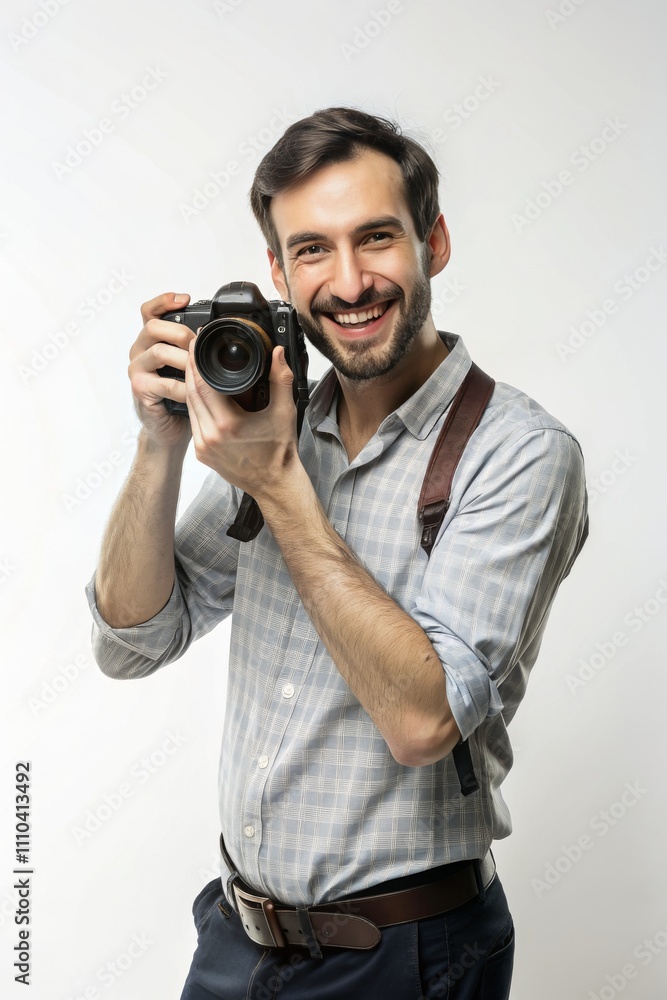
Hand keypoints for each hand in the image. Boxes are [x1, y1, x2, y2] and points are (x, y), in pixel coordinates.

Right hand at [128, 292, 193, 448]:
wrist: (169, 428)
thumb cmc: (180, 395)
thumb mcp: (188, 366)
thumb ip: (193, 348)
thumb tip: (220, 334)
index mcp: (151, 341)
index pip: (149, 311)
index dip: (164, 301)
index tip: (185, 300)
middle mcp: (139, 351)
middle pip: (153, 327)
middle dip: (181, 333)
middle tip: (198, 346)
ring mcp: (136, 369)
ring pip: (158, 352)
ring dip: (184, 360)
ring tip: (200, 370)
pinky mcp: (139, 389)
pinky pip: (164, 383)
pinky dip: (183, 388)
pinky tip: (195, 394)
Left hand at [185, 342, 299, 502]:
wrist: (274, 483)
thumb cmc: (279, 452)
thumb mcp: (284, 412)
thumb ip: (281, 379)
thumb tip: (278, 353)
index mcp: (228, 425)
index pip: (203, 385)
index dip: (196, 361)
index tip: (196, 344)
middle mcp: (210, 436)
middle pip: (191, 393)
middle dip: (189, 369)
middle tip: (191, 349)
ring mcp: (203, 447)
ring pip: (189, 407)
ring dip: (189, 386)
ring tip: (193, 366)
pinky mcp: (201, 453)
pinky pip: (193, 422)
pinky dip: (194, 404)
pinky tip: (197, 392)